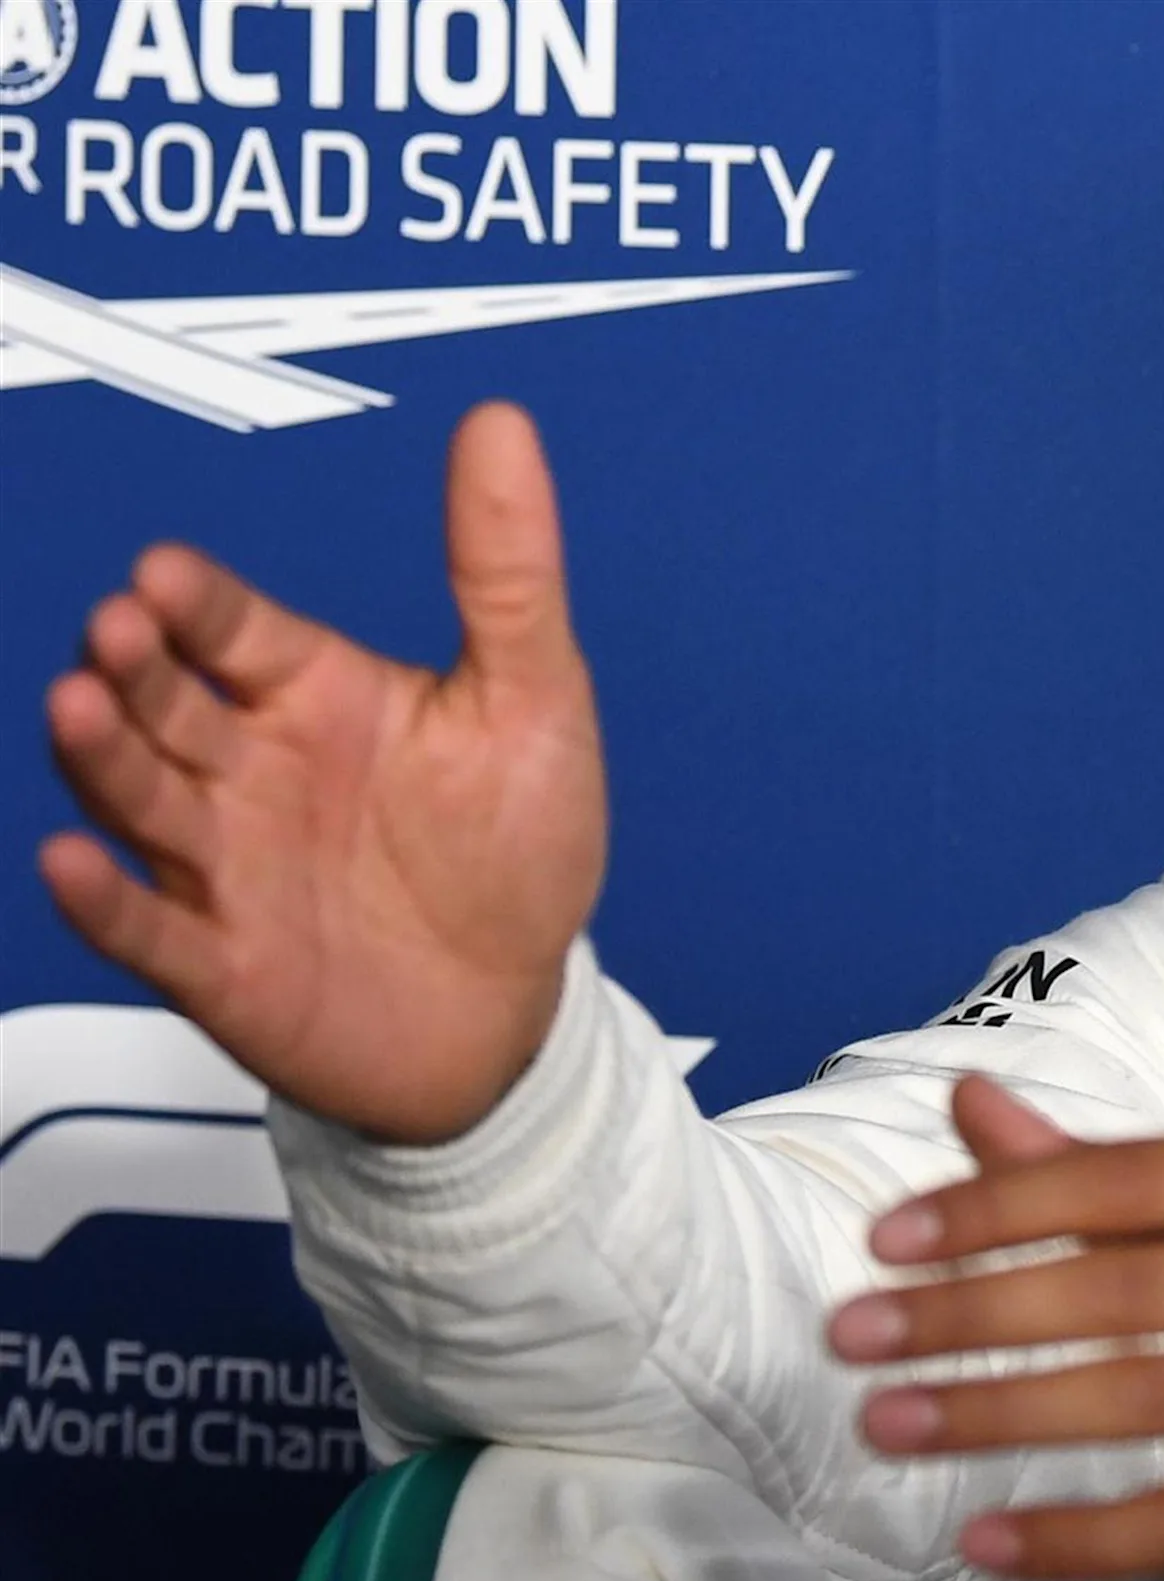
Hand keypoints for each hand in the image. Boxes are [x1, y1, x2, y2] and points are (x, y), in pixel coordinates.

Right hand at [37, 403, 607, 1143]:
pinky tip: (71, 863)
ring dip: (101, 755)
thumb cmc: (516, 850)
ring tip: (78, 705)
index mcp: (315, 695)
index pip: (234, 628)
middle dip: (137, 664)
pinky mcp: (222, 964)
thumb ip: (506, 571)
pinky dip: (106, 903)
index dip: (197, 601)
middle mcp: (251, 770)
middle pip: (167, 703)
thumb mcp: (532, 699)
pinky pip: (148, 933)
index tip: (167, 571)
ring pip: (140, 800)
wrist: (515, 1011)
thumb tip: (503, 427)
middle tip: (120, 627)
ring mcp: (226, 866)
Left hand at [828, 1078, 1163, 1579]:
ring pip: (1136, 1400)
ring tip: (888, 1424)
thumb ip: (1128, 1170)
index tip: (885, 1240)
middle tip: (852, 1338)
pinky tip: (993, 1539)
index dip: (990, 1210)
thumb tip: (977, 1114)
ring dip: (996, 1414)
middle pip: (1110, 1290)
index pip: (1117, 1183)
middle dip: (965, 1314)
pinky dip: (1084, 1536)